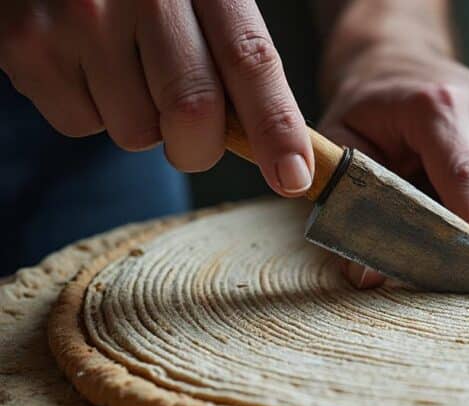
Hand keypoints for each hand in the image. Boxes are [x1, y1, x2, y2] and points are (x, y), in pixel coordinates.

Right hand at [0, 0, 312, 196]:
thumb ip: (236, 56)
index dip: (276, 128)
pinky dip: (89, 111)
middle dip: (200, 147)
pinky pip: (81, 124)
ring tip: (121, 67)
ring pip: (136, 132)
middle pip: (194, 112)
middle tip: (192, 136)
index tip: (294, 178)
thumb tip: (284, 150)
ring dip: (141, 123)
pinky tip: (82, 64)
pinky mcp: (26, 43)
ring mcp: (80, 16)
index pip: (250, 61)